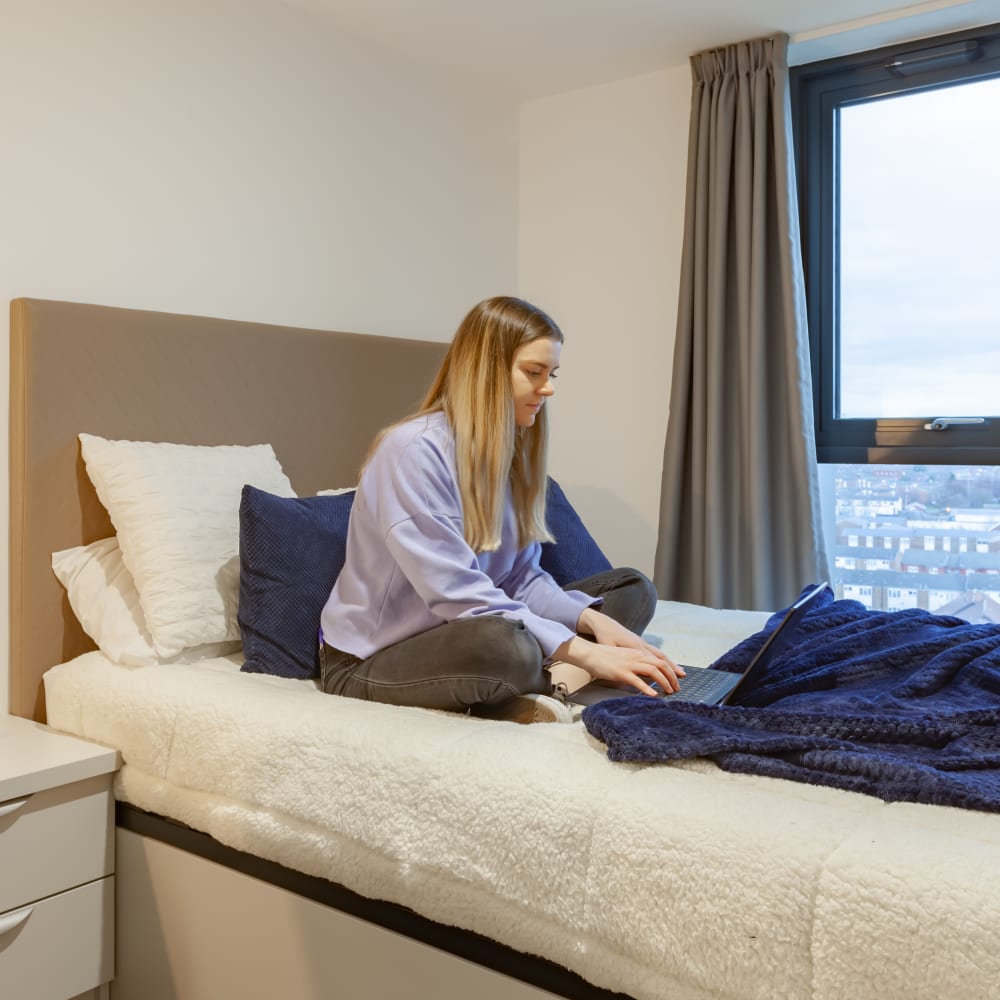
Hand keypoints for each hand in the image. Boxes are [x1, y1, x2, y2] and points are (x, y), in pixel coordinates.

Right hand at [555, 609, 684, 695]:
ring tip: (669, 692)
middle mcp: (637, 657)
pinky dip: (647, 689)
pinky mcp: (621, 673)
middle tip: (677, 688)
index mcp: (638, 653)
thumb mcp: (625, 657)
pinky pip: (638, 681)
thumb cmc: (606, 657)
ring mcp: (630, 664)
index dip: (672, 670)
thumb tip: (647, 675)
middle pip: (661, 665)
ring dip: (664, 682)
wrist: (591, 653)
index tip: (678, 679)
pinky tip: (653, 695)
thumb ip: (637, 664)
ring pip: (653, 672)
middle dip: (672, 677)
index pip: (660, 660)